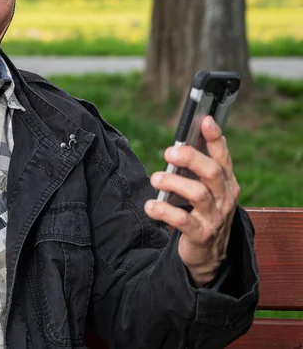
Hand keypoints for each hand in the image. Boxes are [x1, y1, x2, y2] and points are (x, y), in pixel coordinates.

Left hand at [145, 116, 239, 286]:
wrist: (208, 255)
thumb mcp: (204, 189)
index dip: (215, 138)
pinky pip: (183, 221)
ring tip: (156, 178)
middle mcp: (224, 198)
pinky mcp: (201, 235)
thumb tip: (178, 145)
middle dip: (191, 158)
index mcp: (225, 182)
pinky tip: (150, 206)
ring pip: (198, 193)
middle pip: (212, 172)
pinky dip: (164, 211)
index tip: (204, 120)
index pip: (223, 156)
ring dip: (174, 182)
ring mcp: (215, 218)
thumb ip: (196, 169)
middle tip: (169, 152)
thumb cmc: (201, 212)